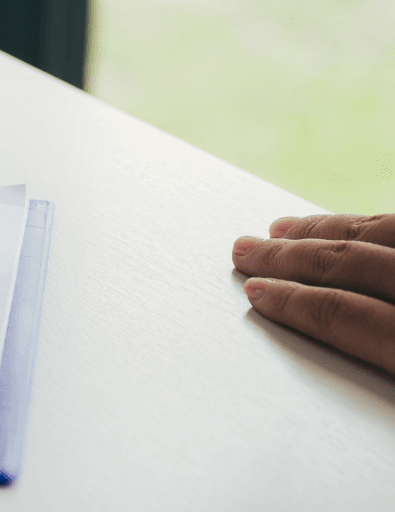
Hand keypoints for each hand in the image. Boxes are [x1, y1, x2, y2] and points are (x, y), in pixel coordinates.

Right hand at [233, 214, 394, 373]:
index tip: (257, 295)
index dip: (294, 302)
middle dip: (289, 257)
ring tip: (282, 230)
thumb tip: (320, 403)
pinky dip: (368, 225)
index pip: (347, 315)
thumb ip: (373, 374)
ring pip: (382, 231)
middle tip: (247, 253)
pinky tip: (351, 228)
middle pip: (354, 263)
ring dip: (322, 229)